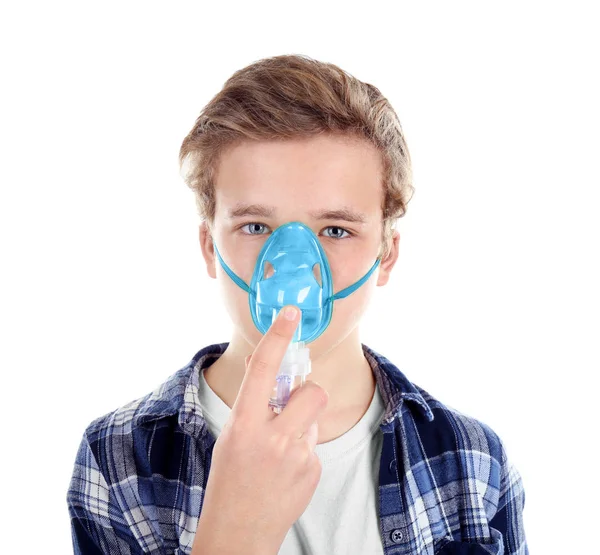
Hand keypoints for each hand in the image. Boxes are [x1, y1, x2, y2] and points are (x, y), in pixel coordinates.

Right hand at [192, 305, 328, 554]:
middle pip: (312, 392)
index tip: (290, 314)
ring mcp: (297, 456)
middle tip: (292, 407)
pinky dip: (303, 450)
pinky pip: (315, 443)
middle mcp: (273, 438)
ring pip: (316, 416)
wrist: (237, 534)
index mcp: (243, 425)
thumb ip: (252, 404)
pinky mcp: (313, 471)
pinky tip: (286, 471)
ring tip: (284, 446)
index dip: (277, 337)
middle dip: (308, 394)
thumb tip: (265, 370)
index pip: (262, 370)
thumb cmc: (228, 481)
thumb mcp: (231, 436)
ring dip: (305, 422)